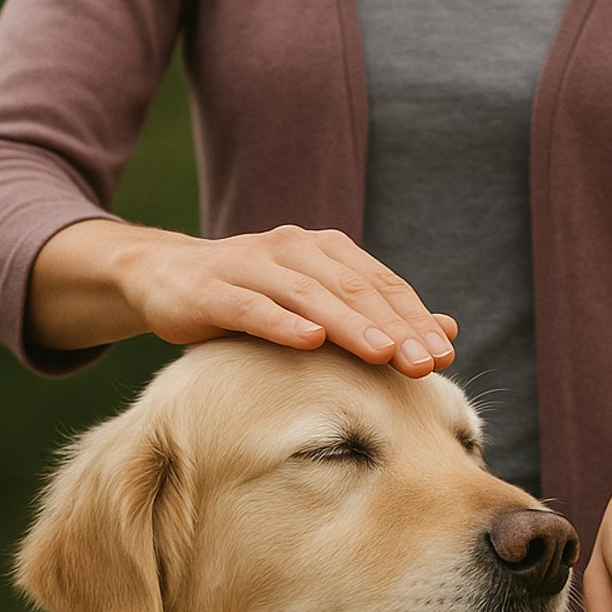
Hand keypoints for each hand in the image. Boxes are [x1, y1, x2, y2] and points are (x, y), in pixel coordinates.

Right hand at [31, 219, 458, 377]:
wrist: (163, 278)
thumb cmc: (250, 299)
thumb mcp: (316, 305)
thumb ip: (376, 315)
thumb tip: (448, 330)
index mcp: (325, 250)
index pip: (380, 284)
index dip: (414, 317)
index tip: (445, 354)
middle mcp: (294, 248)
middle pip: (352, 288)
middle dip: (392, 326)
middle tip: (425, 362)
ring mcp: (251, 264)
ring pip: (309, 295)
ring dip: (348, 324)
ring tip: (382, 354)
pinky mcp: (211, 288)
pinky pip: (251, 306)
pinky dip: (281, 322)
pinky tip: (308, 342)